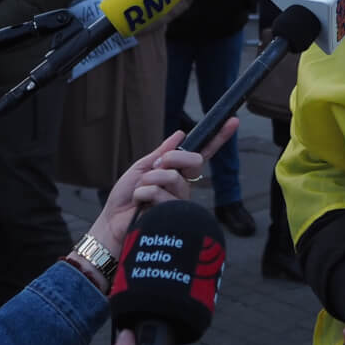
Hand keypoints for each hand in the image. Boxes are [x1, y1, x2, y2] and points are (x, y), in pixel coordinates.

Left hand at [87, 117, 240, 259]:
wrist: (110, 223)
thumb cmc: (124, 198)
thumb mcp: (141, 168)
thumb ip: (160, 153)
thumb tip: (180, 134)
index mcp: (177, 172)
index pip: (202, 153)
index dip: (218, 138)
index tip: (233, 122)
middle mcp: (183, 185)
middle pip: (194, 160)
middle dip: (172, 158)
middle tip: (155, 167)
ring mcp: (180, 201)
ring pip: (173, 176)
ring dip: (150, 179)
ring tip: (140, 193)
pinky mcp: (174, 215)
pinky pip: (161, 193)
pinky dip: (144, 193)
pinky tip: (140, 205)